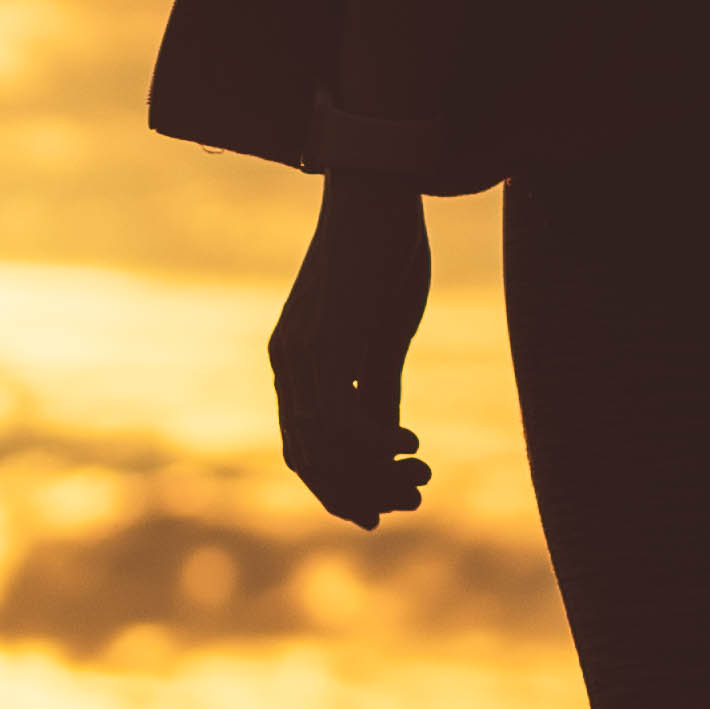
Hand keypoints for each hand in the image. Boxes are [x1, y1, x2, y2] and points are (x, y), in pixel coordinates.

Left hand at [271, 175, 432, 528]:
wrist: (379, 195)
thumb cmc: (384, 257)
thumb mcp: (384, 337)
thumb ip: (379, 388)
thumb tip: (388, 444)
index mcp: (294, 365)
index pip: (303, 451)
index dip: (339, 490)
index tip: (379, 513)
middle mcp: (288, 366)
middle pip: (313, 461)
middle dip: (362, 493)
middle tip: (413, 503)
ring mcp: (302, 357)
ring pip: (327, 448)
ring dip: (375, 475)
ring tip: (421, 479)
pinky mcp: (326, 344)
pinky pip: (343, 420)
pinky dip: (377, 444)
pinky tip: (411, 444)